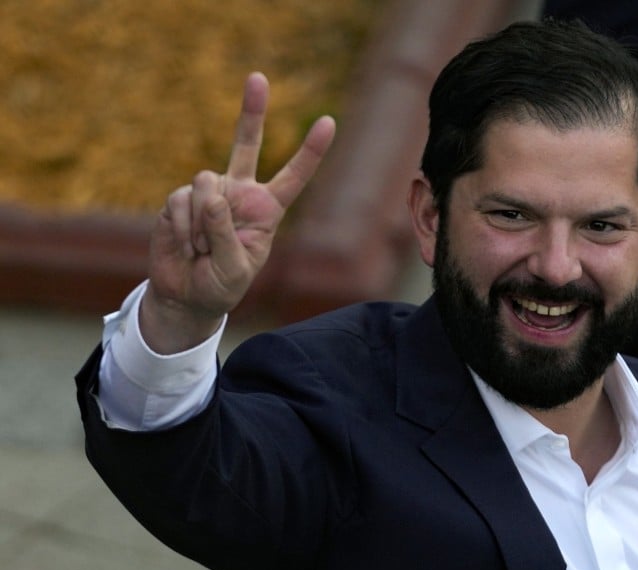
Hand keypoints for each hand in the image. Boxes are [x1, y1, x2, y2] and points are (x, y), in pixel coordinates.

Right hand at [140, 72, 335, 353]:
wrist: (185, 295)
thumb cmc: (220, 286)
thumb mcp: (234, 268)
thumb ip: (225, 233)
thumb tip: (210, 195)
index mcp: (266, 209)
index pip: (294, 176)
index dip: (311, 151)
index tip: (328, 122)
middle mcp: (239, 193)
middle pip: (247, 144)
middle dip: (252, 110)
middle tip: (258, 77)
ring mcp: (208, 192)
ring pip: (206, 184)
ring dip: (202, 224)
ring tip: (201, 249)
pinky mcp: (179, 199)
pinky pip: (181, 202)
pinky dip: (182, 229)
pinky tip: (185, 246)